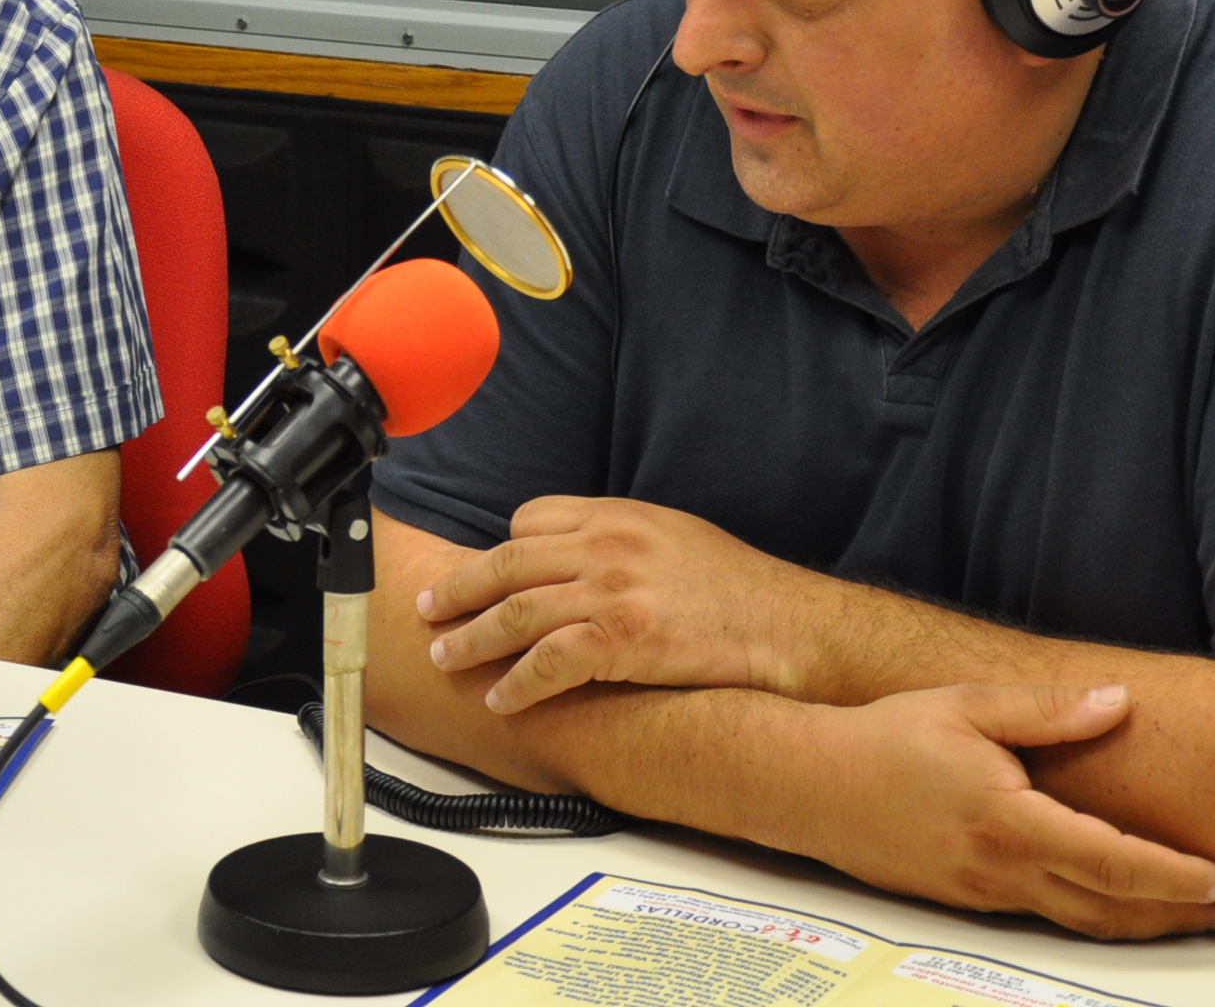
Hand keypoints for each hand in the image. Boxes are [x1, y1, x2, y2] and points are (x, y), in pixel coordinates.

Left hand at [416, 495, 831, 710]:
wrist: (787, 626)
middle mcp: (608, 545)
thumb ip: (618, 538)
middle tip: (427, 609)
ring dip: (472, 638)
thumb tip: (576, 554)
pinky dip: (518, 682)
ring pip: (518, 613)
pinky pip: (550, 662)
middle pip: (509, 562)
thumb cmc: (737, 588)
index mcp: (617, 515)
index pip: (530, 519)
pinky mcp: (625, 640)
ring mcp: (613, 591)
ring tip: (444, 657)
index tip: (484, 575)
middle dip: (460, 588)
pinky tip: (501, 699)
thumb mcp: (673, 534)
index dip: (502, 551)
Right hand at [804, 685, 1214, 940]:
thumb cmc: (885, 739)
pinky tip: (1107, 900)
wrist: (809, 784)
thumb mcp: (966, 705)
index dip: (1175, 877)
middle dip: (1175, 915)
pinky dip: (1092, 915)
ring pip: (1079, 922)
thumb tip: (1117, 702)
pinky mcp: (966, 901)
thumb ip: (1046, 709)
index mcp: (1008, 820)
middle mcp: (1000, 868)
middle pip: (1108, 910)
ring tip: (1184, 914)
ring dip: (1139, 923)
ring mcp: (983, 893)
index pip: (1112, 862)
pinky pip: (1044, 916)